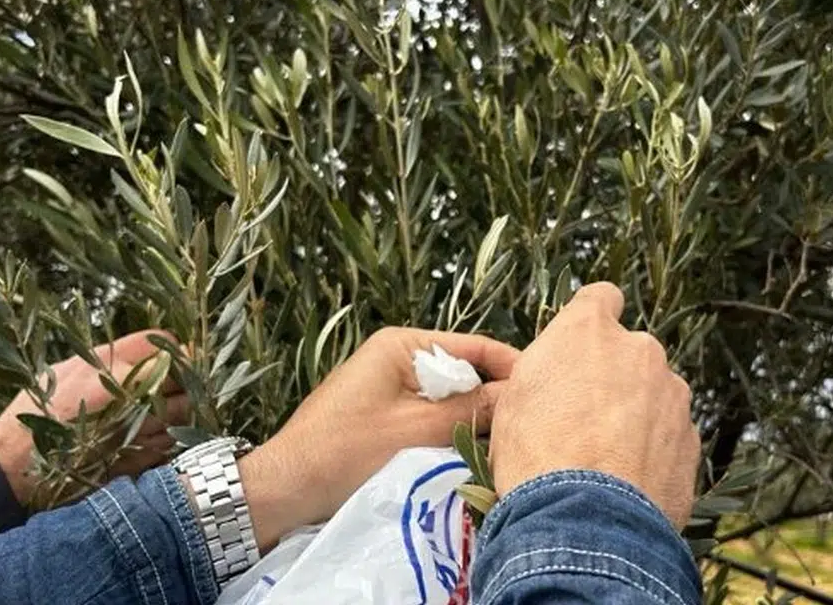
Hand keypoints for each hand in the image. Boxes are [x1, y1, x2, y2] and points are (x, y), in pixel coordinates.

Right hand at [0, 330, 189, 504]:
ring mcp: (138, 426)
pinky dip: (173, 435)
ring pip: (184, 409)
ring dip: (183, 406)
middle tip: (179, 380)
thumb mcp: (62, 372)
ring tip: (170, 408)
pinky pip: (173, 439)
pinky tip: (159, 433)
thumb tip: (139, 353)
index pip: (162, 342)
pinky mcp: (140, 456)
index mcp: (108, 365)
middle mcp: (129, 392)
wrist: (15, 467)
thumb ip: (103, 360)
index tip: (173, 354)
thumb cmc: (34, 415)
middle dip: (184, 376)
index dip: (172, 347)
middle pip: (181, 374)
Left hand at [237, 327, 518, 547]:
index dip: (511, 367)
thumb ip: (473, 409)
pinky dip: (449, 433)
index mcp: (402, 346)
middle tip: (530, 423)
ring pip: (449, 400)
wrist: (287, 488)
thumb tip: (520, 395)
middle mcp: (397, 359)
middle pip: (464, 373)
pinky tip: (470, 454)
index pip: (474, 347)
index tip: (544, 390)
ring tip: (507, 441)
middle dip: (493, 398)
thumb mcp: (419, 429)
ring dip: (471, 420)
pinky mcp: (384, 418)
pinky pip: (429, 418)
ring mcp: (389, 389)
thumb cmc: (347, 450)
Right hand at [488, 282, 699, 526]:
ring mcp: (673, 395)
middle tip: (584, 419)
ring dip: (637, 415)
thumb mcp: (514, 400)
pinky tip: (626, 482)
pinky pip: (670, 436)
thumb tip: (556, 381)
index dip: (591, 320)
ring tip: (606, 460)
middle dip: (614, 377)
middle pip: (630, 353)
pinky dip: (653, 452)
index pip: (601, 297)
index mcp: (589, 330)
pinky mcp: (691, 440)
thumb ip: (546, 373)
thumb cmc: (534, 453)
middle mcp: (640, 350)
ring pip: (655, 395)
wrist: (583, 518)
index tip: (581, 347)